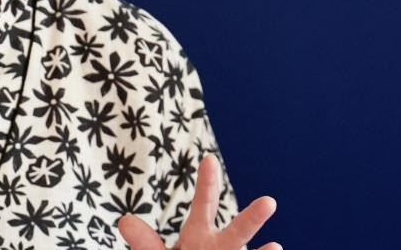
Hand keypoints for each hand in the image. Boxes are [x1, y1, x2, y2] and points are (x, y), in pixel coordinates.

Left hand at [117, 154, 279, 249]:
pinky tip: (273, 249)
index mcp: (198, 234)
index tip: (209, 159)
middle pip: (236, 233)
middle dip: (251, 219)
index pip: (203, 206)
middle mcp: (219, 246)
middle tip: (269, 201)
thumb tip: (124, 221)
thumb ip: (145, 242)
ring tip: (276, 247)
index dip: (206, 184)